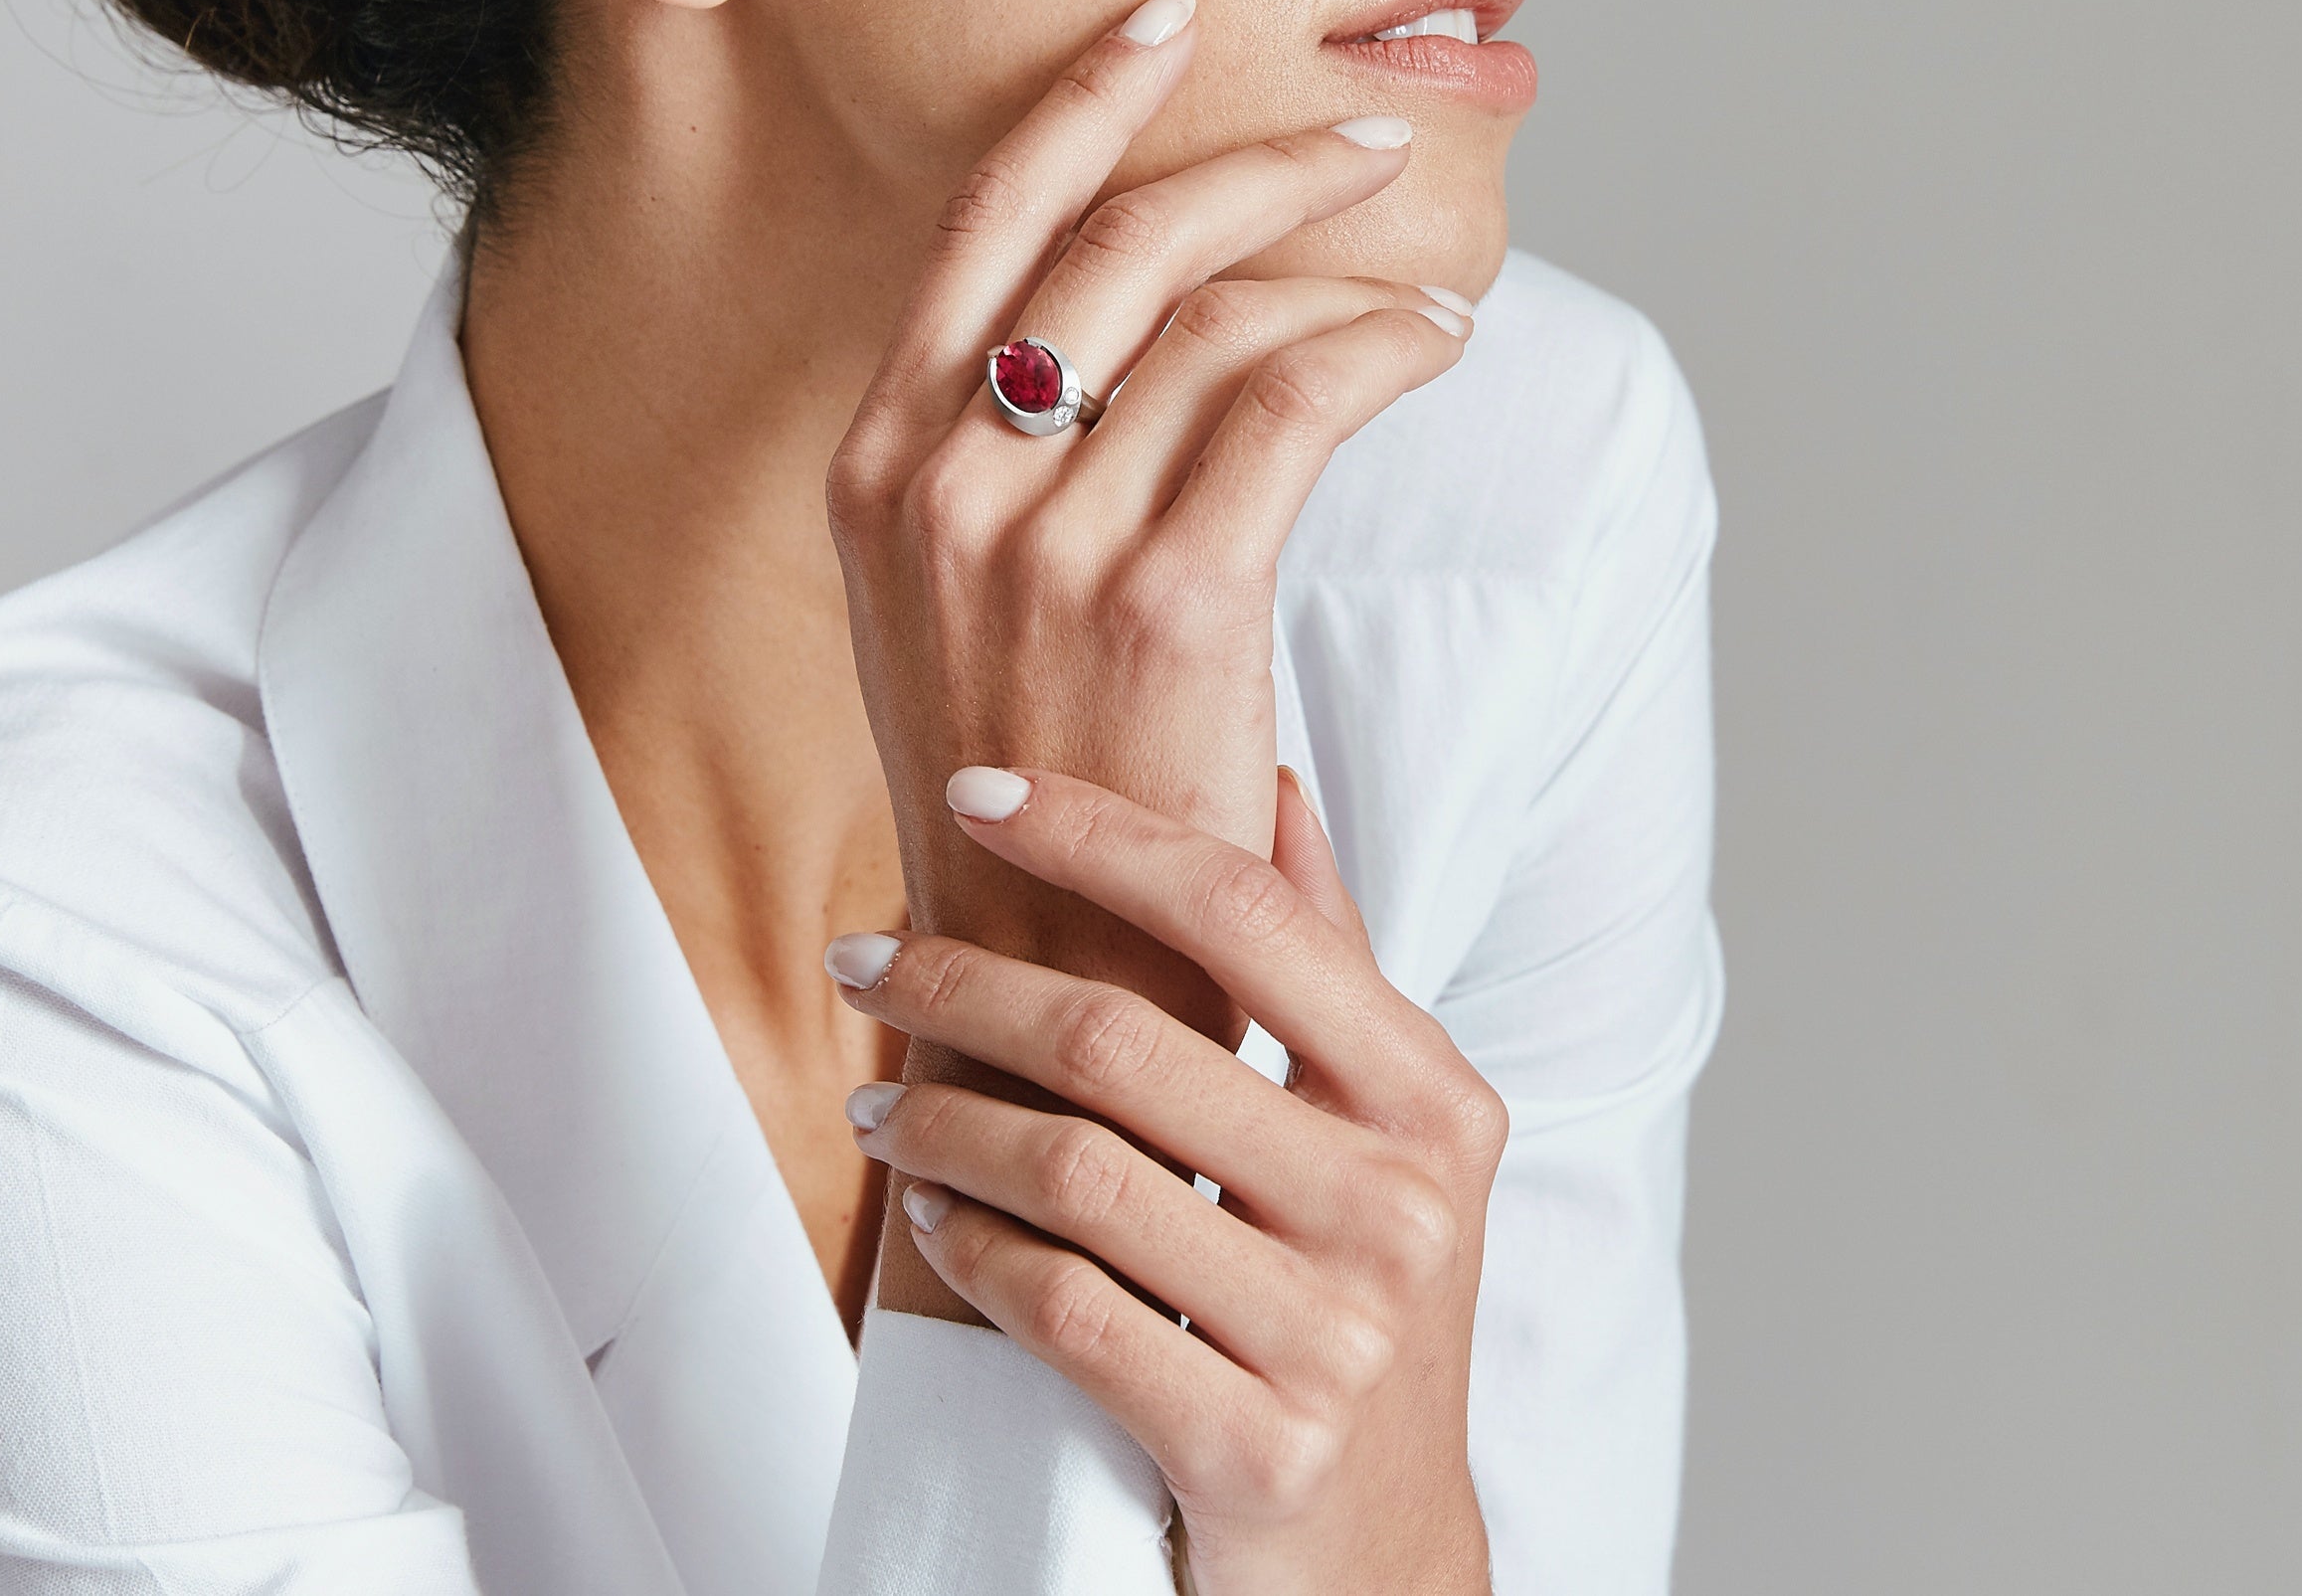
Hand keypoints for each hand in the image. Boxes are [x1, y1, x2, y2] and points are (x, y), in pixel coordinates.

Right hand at [822, 0, 1474, 1317]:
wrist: (1046, 992)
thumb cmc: (1034, 796)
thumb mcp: (959, 609)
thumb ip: (1016, 462)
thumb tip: (1152, 326)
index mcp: (875, 467)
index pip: (980, 226)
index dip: (1080, 105)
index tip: (1168, 24)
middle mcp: (938, 483)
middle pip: (1118, 240)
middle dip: (1258, 164)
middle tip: (1362, 144)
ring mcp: (1041, 540)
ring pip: (1224, 313)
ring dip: (1351, 268)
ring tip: (1430, 275)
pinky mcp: (1166, 600)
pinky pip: (1301, 395)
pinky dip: (1389, 344)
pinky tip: (1436, 343)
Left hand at [834, 762, 1504, 1595]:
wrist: (1378, 1558)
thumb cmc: (1358, 1304)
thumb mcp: (1386, 1134)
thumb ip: (1330, 962)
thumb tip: (1276, 783)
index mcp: (1434, 1101)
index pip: (1248, 915)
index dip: (1100, 835)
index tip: (978, 794)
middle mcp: (1401, 1207)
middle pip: (1128, 1039)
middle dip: (964, 983)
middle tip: (866, 960)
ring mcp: (1334, 1333)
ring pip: (1077, 1174)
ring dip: (941, 1119)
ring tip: (878, 1100)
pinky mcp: (1254, 1445)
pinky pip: (1064, 1310)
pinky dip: (970, 1250)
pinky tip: (930, 1216)